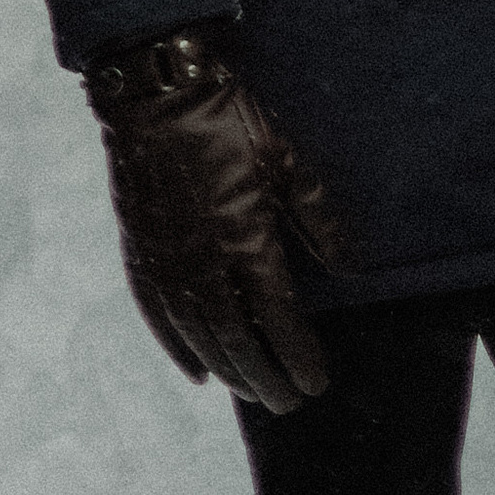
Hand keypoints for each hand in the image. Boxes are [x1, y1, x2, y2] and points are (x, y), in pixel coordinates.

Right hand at [85, 23, 342, 412]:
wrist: (158, 93)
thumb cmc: (229, 120)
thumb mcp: (286, 159)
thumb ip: (319, 217)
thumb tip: (353, 267)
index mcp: (245, 241)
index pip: (278, 319)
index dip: (298, 356)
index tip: (317, 383)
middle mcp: (204, 266)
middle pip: (238, 342)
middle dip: (266, 377)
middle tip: (289, 401)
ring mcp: (168, 265)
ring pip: (200, 339)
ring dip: (228, 371)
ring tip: (253, 390)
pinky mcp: (141, 256)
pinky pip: (160, 320)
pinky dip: (180, 351)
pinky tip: (198, 372)